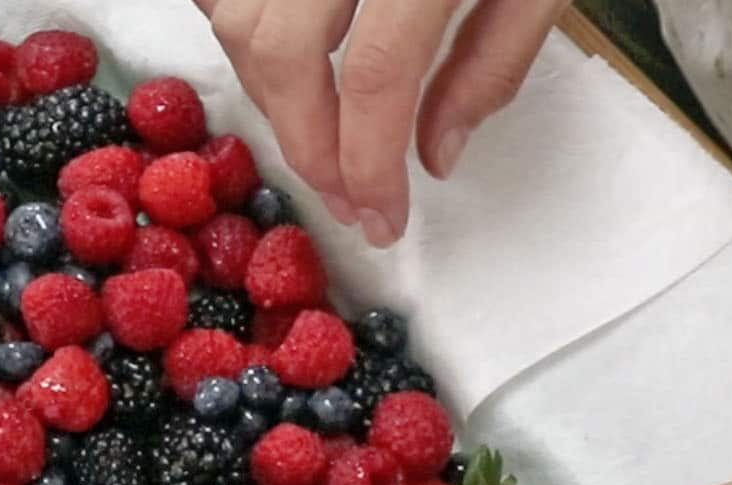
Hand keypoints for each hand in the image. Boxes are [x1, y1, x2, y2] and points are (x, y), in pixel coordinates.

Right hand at [195, 0, 566, 245]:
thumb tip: (433, 156)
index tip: (380, 218)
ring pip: (240, 16)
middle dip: (305, 142)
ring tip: (319, 134)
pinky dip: (237, 22)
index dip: (367, 164)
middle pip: (284, 50)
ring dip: (269, 91)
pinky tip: (280, 57)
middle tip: (341, 194)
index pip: (375, 76)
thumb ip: (493, 62)